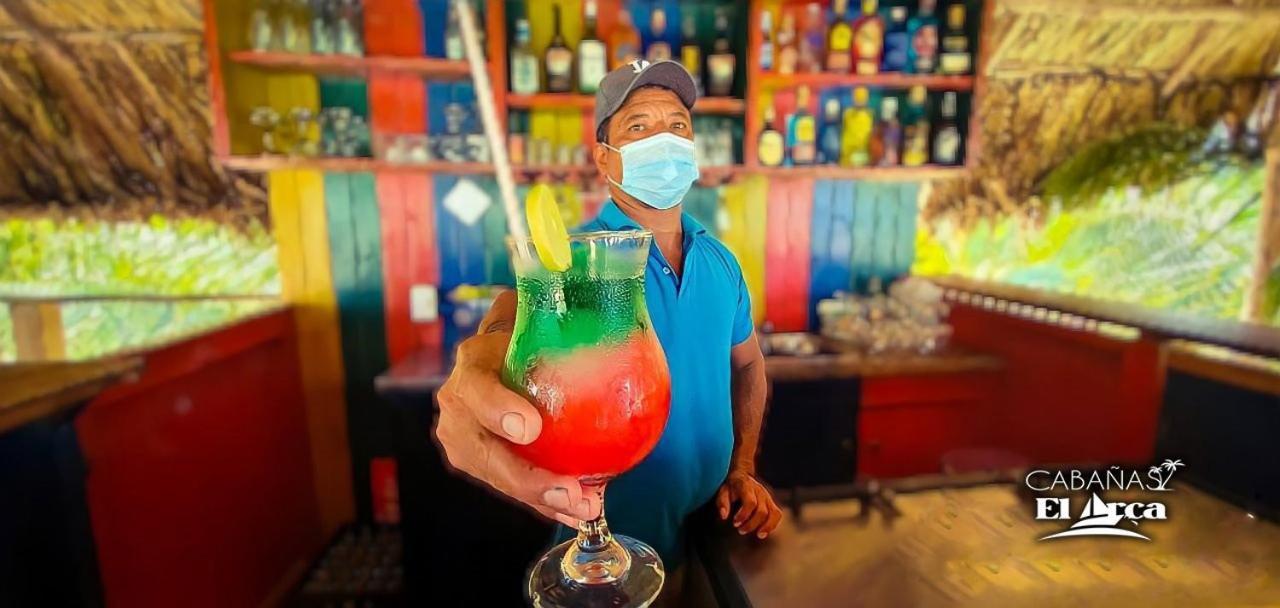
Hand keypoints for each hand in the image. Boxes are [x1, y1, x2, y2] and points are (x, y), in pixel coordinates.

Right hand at [434, 293, 600, 527]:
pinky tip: (580, 509)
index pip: (477, 387)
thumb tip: (611, 310)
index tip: (530, 429)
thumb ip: (564, 310)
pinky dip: (547, 502)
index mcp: (474, 362)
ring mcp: (467, 438)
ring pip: (497, 477)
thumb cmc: (532, 329)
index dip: (498, 410)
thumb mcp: (541, 312)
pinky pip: (513, 488)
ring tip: (585, 507)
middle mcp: (460, 403)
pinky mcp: (483, 462)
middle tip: (568, 492)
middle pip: (482, 450)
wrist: (510, 348)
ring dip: (540, 498)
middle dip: (525, 478)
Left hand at [715, 469, 782, 538]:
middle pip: (762, 511)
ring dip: (767, 526)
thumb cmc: (731, 487)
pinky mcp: (771, 502)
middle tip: (740, 530)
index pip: (750, 502)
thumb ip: (722, 503)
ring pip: (773, 513)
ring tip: (758, 535)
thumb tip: (724, 516)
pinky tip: (763, 532)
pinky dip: (772, 525)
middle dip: (752, 524)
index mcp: (747, 486)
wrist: (742, 476)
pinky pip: (777, 514)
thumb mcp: (723, 491)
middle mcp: (759, 491)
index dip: (744, 515)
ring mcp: (767, 496)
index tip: (735, 523)